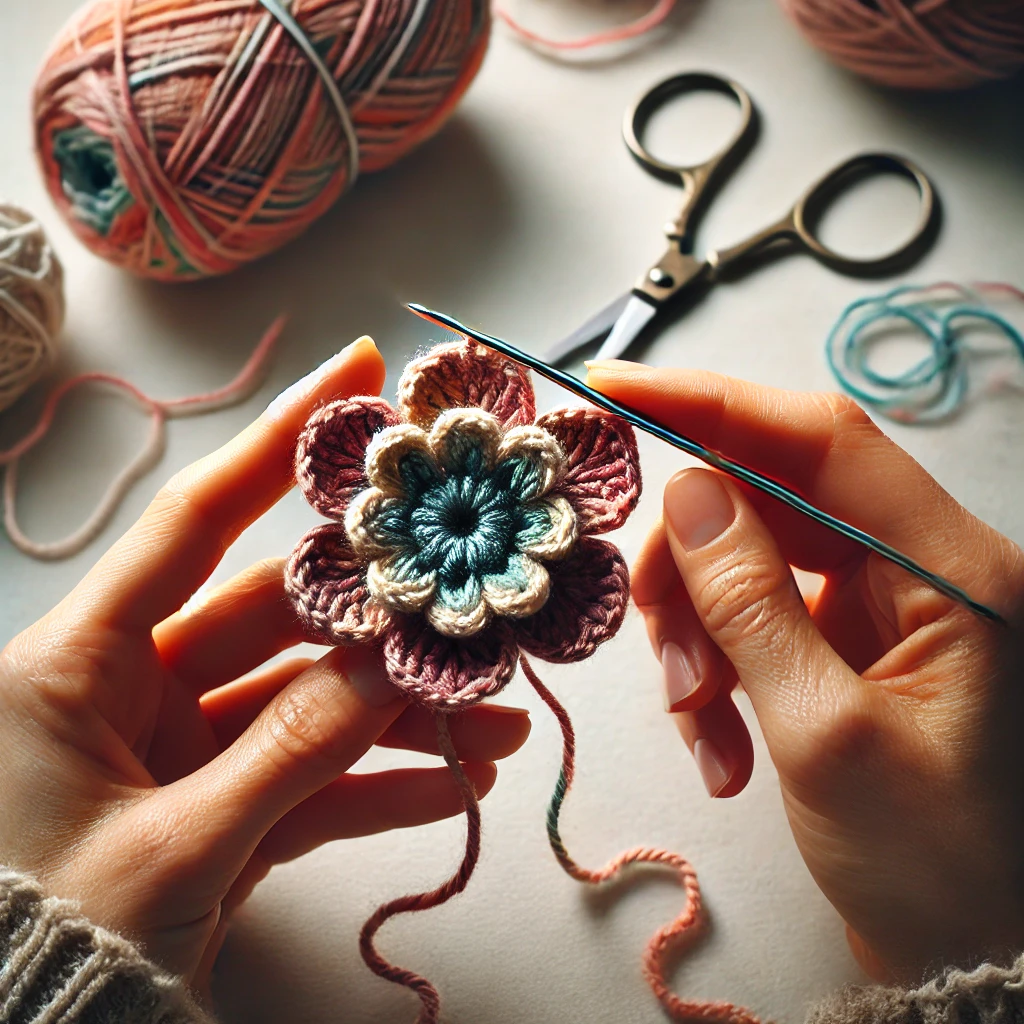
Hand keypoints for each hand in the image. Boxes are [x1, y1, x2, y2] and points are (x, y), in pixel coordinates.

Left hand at [0, 337, 529, 989]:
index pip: (193, 522)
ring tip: (494, 710)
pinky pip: (304, 781)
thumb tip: (394, 670)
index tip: (350, 372)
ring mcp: (177, 752)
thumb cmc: (43, 943)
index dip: (275, 443)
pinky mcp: (213, 812)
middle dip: (376, 608)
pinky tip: (454, 781)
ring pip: (305, 705)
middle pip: (274, 617)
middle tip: (462, 581)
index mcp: (79, 666)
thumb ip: (291, 754)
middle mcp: (128, 691)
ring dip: (397, 710)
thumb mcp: (174, 847)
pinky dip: (374, 781)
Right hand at [587, 360, 1023, 983]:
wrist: (966, 958)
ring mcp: (879, 607)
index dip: (714, 403)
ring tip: (697, 722)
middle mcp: (918, 569)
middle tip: (663, 654)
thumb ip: (752, 603)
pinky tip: (718, 743)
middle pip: (767, 505)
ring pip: (746, 563)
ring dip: (698, 635)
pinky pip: (752, 619)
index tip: (616, 391)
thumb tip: (688, 493)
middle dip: (691, 571)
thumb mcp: (826, 734)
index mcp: (952, 571)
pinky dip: (715, 670)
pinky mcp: (843, 644)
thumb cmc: (931, 863)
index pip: (820, 441)